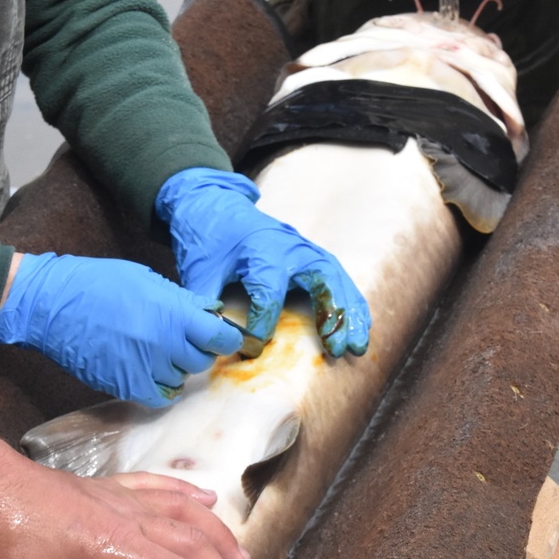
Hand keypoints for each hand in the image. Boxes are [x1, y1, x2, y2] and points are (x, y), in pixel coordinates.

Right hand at [0, 253, 243, 406]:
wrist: (53, 304)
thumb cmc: (99, 283)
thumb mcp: (148, 279)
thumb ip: (183, 300)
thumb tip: (211, 311)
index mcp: (173, 314)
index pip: (219, 337)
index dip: (226, 338)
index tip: (223, 336)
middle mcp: (163, 344)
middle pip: (202, 361)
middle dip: (200, 351)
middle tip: (187, 340)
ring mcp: (144, 368)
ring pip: (181, 379)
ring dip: (178, 368)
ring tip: (162, 352)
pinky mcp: (125, 385)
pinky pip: (158, 396)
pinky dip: (161, 387)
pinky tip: (154, 373)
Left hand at [0, 458, 249, 558]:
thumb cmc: (3, 529)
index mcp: (116, 543)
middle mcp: (129, 515)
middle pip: (193, 546)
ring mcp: (121, 496)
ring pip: (186, 512)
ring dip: (217, 534)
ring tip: (239, 557)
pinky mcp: (108, 486)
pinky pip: (161, 485)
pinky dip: (189, 493)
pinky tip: (206, 498)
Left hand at [155, 167, 370, 356]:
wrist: (217, 207)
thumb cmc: (208, 241)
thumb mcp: (198, 271)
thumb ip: (204, 304)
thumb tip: (209, 339)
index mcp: (260, 247)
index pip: (268, 290)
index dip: (262, 322)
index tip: (254, 349)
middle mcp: (290, 247)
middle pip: (321, 279)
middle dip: (332, 316)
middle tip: (337, 350)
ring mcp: (306, 249)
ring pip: (337, 280)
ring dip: (350, 314)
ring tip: (357, 347)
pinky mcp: (313, 256)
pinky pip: (339, 280)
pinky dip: (352, 304)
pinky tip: (360, 329)